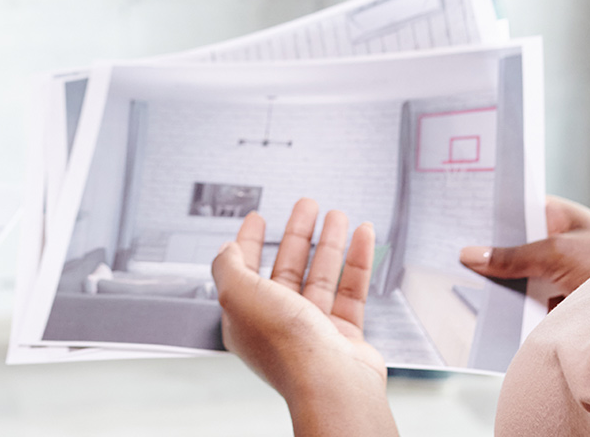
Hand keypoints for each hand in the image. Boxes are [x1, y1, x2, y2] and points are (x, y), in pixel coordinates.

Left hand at [213, 199, 390, 432]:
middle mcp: (278, 324)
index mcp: (245, 318)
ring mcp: (312, 330)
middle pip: (286, 268)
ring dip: (329, 243)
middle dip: (296, 234)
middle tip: (307, 206)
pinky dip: (358, 261)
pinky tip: (363, 235)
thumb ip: (227, 266)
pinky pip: (351, 290)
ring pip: (321, 276)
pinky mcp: (345, 335)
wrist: (330, 383)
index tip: (258, 217)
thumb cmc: (284, 345)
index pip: (244, 271)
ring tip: (337, 215)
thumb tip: (226, 248)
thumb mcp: (237, 294)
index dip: (249, 241)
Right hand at [459, 196, 589, 309]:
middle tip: (442, 251)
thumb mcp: (559, 252)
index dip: (486, 212)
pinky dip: (508, 309)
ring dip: (493, 284)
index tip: (450, 215)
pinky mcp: (558, 306)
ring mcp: (556, 276)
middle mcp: (557, 243)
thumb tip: (470, 254)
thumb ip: (514, 255)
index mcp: (560, 217)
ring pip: (515, 278)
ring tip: (451, 281)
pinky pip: (525, 304)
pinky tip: (480, 310)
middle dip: (483, 252)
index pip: (514, 207)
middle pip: (510, 246)